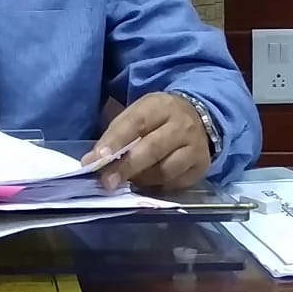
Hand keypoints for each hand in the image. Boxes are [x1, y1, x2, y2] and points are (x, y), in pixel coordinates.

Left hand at [81, 92, 211, 191]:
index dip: (115, 141)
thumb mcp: (138, 114)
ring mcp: (195, 146)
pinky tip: (147, 182)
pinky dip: (156, 186)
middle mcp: (181, 124)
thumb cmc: (158, 118)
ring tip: (127, 181)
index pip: (135, 122)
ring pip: (164, 170)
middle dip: (126, 167)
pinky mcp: (201, 166)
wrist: (199, 118)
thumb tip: (91, 162)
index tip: (96, 159)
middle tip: (106, 182)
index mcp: (160, 105)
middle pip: (152, 148)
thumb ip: (116, 134)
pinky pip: (174, 183)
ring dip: (141, 179)